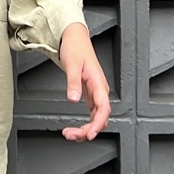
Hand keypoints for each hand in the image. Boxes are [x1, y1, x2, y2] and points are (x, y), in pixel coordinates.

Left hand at [59, 22, 110, 141]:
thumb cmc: (75, 48)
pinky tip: (76, 127)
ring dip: (85, 128)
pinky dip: (85, 122)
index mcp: (98, 83)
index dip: (97, 124)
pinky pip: (92, 112)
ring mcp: (96, 92)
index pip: (103, 109)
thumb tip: (73, 99)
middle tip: (71, 135)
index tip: (89, 134)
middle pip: (100, 117)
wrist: (75, 38)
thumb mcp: (72, 64)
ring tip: (70, 134)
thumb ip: (73, 83)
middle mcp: (100, 90)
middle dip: (87, 130)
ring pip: (96, 117)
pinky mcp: (90, 92)